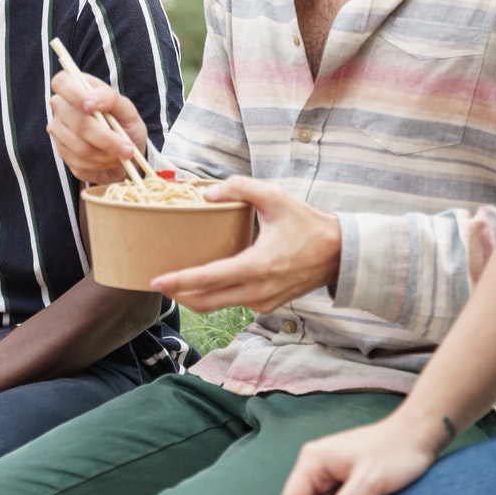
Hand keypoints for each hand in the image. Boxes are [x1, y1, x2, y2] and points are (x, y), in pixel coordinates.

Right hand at [47, 69, 148, 185]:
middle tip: (127, 149)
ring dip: (106, 153)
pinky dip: (101, 163)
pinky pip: (80, 161)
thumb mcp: (126, 108)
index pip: (62, 83)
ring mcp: (59, 131)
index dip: (73, 94)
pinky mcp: (62, 153)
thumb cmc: (124, 123)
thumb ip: (110, 98)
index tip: (90, 107)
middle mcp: (61, 108)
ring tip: (122, 154)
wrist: (125, 153)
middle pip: (75, 121)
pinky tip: (111, 159)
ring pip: (79, 145)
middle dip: (105, 137)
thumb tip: (92, 101)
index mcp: (76, 88)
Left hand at [149, 176, 336, 313]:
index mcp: (257, 266)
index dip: (179, 281)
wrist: (339, 254)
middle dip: (179, 294)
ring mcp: (263, 302)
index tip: (156, 281)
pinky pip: (235, 303)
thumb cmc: (307, 224)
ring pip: (219, 305)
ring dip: (196, 296)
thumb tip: (208, 193)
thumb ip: (241, 188)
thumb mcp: (276, 197)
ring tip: (179, 281)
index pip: (209, 279)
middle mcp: (257, 291)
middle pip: (206, 302)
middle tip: (159, 283)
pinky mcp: (267, 306)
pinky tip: (210, 280)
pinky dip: (217, 295)